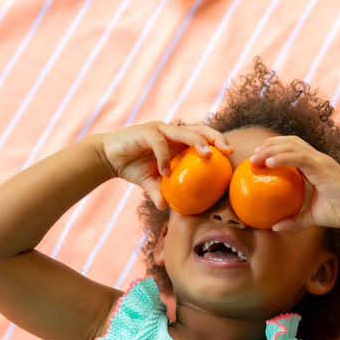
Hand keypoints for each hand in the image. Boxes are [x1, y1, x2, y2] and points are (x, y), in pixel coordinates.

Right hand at [95, 121, 232, 209]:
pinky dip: (164, 158)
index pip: (203, 137)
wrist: (109, 158)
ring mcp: (160, 130)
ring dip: (197, 142)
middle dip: (215, 137)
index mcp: (178, 141)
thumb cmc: (134, 168)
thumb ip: (161, 193)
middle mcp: (172, 132)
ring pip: (184, 132)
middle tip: (226, 151)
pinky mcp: (145, 132)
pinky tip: (166, 172)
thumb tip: (167, 209)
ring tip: (207, 156)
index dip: (218, 142)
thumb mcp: (151, 183)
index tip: (230, 155)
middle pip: (199, 129)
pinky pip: (159, 144)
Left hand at [249, 135, 339, 231]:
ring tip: (255, 158)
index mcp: (316, 166)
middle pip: (290, 142)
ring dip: (271, 149)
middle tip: (253, 156)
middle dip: (269, 145)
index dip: (275, 149)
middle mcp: (319, 159)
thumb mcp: (312, 218)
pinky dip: (282, 157)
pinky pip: (299, 157)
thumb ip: (294, 221)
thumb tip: (274, 227)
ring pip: (292, 146)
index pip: (293, 149)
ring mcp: (321, 161)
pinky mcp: (323, 167)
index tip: (258, 159)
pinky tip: (268, 163)